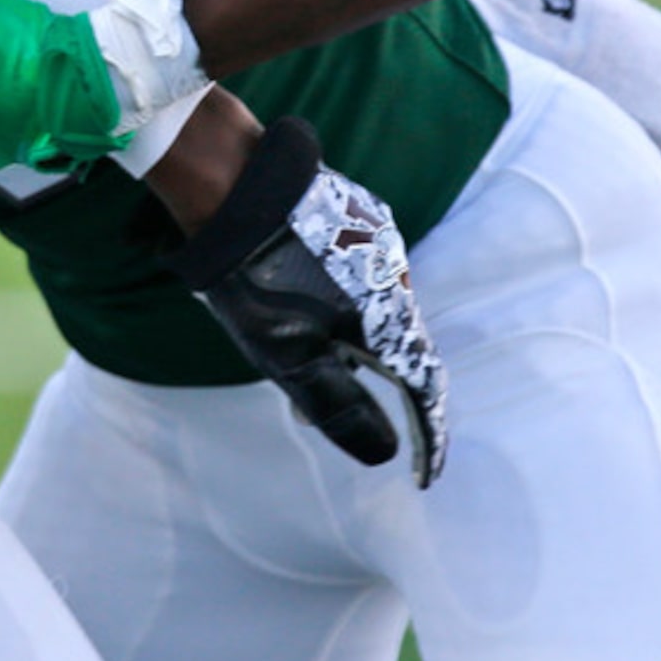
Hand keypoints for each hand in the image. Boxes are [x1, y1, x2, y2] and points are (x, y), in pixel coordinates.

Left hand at [166, 118, 447, 486]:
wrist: (232, 185)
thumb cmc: (254, 279)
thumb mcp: (287, 355)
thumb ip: (336, 404)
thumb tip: (384, 453)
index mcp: (388, 319)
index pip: (424, 388)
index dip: (427, 436)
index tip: (425, 475)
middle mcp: (396, 278)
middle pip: (403, 347)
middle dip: (384, 387)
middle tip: (355, 418)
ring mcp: (378, 241)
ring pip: (378, 306)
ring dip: (354, 340)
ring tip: (305, 354)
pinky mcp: (355, 215)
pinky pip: (359, 273)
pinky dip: (340, 301)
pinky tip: (300, 301)